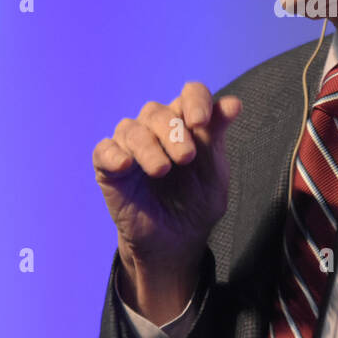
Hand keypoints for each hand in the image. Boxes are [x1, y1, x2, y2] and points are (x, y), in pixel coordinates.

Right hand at [92, 83, 241, 323]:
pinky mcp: (109, 168)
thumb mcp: (215, 172)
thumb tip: (233, 103)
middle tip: (187, 158)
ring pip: (130, 128)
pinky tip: (126, 165)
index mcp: (186, 123)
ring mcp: (130, 146)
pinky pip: (104, 150)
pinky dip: (113, 154)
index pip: (189, 94)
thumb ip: (218, 137)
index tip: (201, 122)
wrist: (175, 242)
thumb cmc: (196, 202)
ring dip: (147, 145)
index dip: (195, 100)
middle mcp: (156, 128)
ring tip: (162, 170)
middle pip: (157, 111)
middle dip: (173, 131)